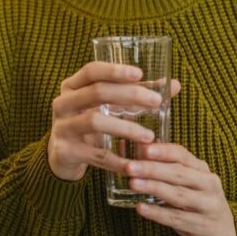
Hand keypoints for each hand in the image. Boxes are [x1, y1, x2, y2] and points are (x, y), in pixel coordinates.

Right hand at [47, 61, 180, 181]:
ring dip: (126, 128)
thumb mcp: (108, 106)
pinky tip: (133, 164)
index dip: (115, 70)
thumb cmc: (90, 122)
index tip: (140, 74)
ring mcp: (62, 127)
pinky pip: (95, 154)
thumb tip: (174, 85)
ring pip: (95, 122)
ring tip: (150, 136)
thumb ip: (137, 94)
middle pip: (97, 92)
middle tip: (156, 102)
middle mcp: (63, 103)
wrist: (62, 156)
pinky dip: (116, 160)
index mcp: (72, 86)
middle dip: (129, 95)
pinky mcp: (65, 151)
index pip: (92, 70)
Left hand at [125, 144, 235, 235]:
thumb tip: (140, 148)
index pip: (182, 155)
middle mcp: (209, 185)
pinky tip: (140, 208)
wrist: (225, 233)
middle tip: (130, 166)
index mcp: (203, 170)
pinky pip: (176, 219)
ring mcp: (207, 206)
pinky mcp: (202, 226)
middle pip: (179, 174)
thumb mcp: (190, 181)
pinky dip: (157, 213)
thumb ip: (169, 167)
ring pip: (178, 195)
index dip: (163, 151)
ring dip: (153, 188)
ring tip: (132, 183)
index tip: (144, 148)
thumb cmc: (200, 201)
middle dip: (152, 169)